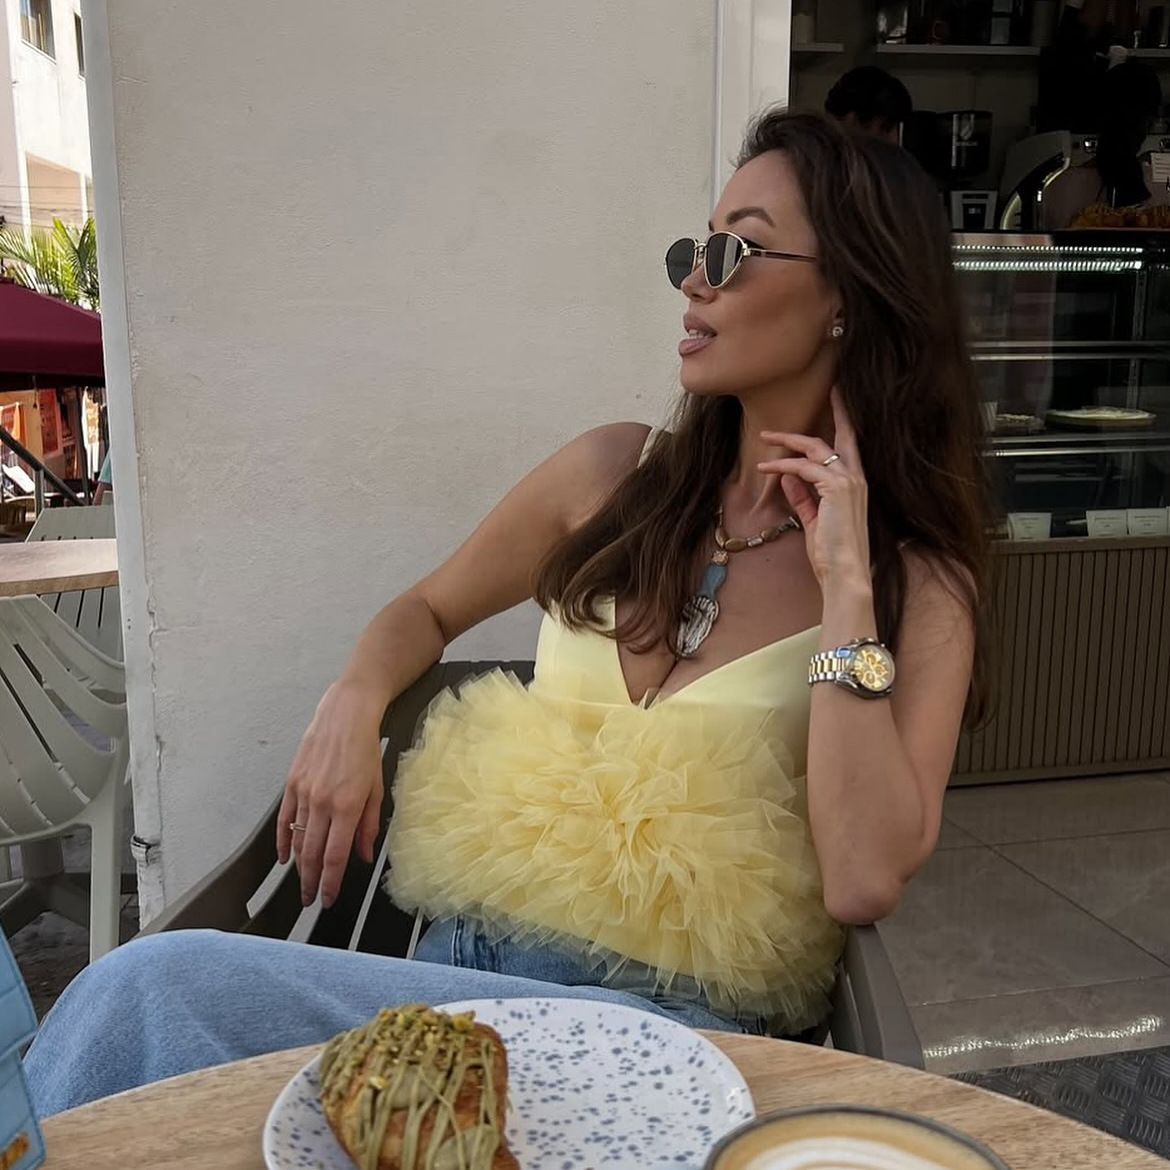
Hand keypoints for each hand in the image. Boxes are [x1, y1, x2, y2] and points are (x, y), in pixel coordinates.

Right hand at [277, 680, 386, 907]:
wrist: (346, 714)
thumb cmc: (366, 748)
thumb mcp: (377, 788)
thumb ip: (369, 825)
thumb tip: (364, 855)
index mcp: (348, 806)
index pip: (336, 856)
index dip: (331, 883)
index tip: (329, 899)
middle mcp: (323, 802)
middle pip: (313, 854)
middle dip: (312, 882)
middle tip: (311, 899)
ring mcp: (304, 793)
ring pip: (298, 840)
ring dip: (300, 866)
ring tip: (303, 882)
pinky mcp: (292, 783)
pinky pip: (284, 820)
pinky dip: (283, 841)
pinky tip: (285, 856)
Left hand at [758, 387, 871, 588]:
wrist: (845, 573)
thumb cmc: (832, 552)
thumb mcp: (815, 520)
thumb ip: (804, 497)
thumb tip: (789, 476)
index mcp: (856, 485)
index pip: (850, 445)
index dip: (844, 420)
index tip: (838, 396)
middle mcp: (857, 478)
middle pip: (838, 437)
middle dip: (828, 413)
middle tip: (817, 396)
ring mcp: (850, 482)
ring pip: (816, 449)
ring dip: (787, 444)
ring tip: (764, 442)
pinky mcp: (837, 488)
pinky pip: (805, 468)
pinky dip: (784, 465)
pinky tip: (768, 468)